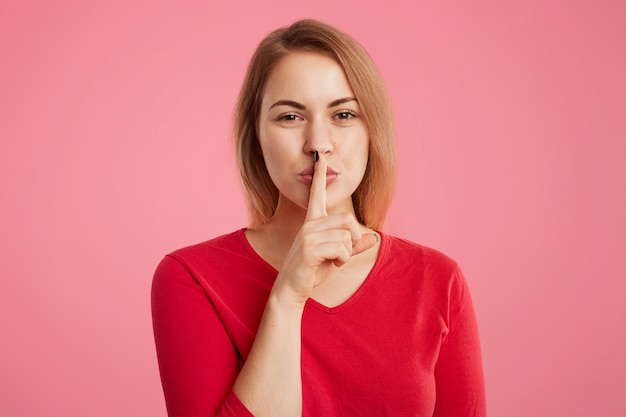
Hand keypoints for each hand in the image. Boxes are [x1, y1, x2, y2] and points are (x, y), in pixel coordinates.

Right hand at [273, 152, 376, 305]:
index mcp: (313, 222)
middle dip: (353, 238)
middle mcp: (310, 224)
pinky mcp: (310, 248)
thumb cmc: (312, 272)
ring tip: (333, 261)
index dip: (320, 175)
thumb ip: (354, 246)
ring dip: (347, 253)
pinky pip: (342, 248)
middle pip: (348, 219)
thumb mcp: (336, 257)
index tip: (320, 157)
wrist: (291, 289)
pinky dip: (343, 259)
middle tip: (343, 254)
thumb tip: (374, 237)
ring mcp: (308, 235)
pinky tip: (331, 265)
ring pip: (347, 236)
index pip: (317, 194)